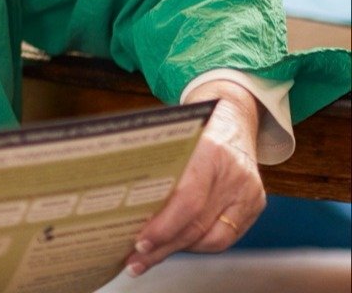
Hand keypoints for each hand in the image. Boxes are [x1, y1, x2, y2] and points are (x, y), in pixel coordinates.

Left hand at [124, 80, 265, 277]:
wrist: (233, 115)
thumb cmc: (194, 126)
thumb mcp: (174, 136)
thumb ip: (156, 166)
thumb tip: (119, 202)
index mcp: (211, 152)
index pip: (188, 201)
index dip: (163, 227)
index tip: (139, 242)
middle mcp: (235, 175)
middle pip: (197, 224)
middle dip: (163, 247)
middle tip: (135, 260)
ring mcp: (250, 192)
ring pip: (213, 237)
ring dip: (179, 249)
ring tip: (150, 256)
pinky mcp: (255, 204)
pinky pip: (225, 236)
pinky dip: (197, 243)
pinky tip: (176, 245)